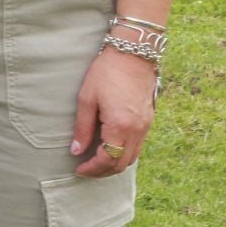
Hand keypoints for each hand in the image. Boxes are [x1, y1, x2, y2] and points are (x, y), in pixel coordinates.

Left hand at [70, 47, 158, 176]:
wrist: (133, 54)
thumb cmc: (106, 72)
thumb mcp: (87, 98)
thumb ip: (82, 127)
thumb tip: (76, 150)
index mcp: (120, 127)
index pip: (106, 160)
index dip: (91, 169)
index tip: (78, 169)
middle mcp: (136, 131)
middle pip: (121, 164)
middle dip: (103, 171)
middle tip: (86, 170)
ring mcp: (145, 127)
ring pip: (132, 158)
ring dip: (115, 164)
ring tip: (97, 162)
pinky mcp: (149, 120)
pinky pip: (138, 146)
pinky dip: (124, 153)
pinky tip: (111, 148)